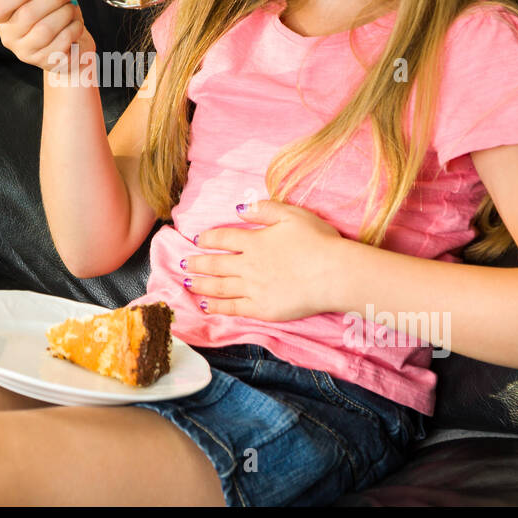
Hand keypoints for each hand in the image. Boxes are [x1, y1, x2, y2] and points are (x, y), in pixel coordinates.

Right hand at [0, 0, 95, 71]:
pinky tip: (75, 24)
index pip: (0, 5)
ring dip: (65, 13)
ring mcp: (27, 52)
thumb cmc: (55, 15)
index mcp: (3, 17)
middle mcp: (10, 37)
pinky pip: (61, 41)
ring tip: (71, 8)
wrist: (71, 44)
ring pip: (46, 29)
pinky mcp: (45, 62)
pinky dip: (73, 28)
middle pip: (27, 14)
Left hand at [181, 199, 354, 321]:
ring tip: (188, 283)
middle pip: (215, 264)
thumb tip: (239, 208)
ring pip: (219, 287)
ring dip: (201, 284)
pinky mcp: (262, 309)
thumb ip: (264, 209)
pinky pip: (234, 308)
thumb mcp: (292, 215)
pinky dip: (217, 307)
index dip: (208, 238)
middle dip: (197, 263)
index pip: (223, 238)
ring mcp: (253, 288)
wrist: (333, 274)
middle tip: (183, 264)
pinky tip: (207, 306)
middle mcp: (248, 265)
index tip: (198, 240)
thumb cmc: (318, 241)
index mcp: (254, 241)